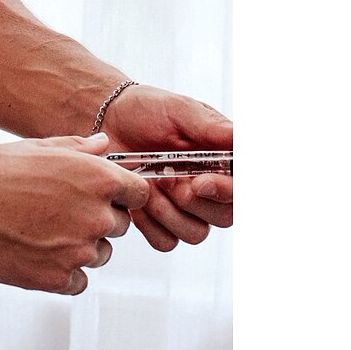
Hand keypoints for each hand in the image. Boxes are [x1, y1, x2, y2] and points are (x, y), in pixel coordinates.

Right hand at [0, 132, 148, 294]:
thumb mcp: (41, 146)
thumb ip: (80, 148)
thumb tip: (103, 145)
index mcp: (97, 178)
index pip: (139, 192)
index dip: (124, 193)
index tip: (110, 195)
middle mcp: (95, 215)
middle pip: (120, 224)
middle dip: (99, 218)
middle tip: (63, 209)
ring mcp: (80, 250)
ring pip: (99, 253)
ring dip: (81, 245)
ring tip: (44, 228)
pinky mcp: (59, 278)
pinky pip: (78, 280)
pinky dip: (64, 270)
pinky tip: (40, 250)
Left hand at [101, 84, 232, 250]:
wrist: (108, 118)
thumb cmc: (146, 109)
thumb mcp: (179, 109)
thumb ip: (211, 127)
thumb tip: (241, 139)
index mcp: (221, 161)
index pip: (242, 190)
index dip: (227, 193)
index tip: (200, 183)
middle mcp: (208, 188)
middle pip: (224, 217)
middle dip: (193, 202)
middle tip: (166, 178)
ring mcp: (184, 207)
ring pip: (194, 234)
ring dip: (169, 212)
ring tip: (149, 184)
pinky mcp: (158, 219)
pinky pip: (165, 241)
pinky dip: (150, 224)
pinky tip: (137, 201)